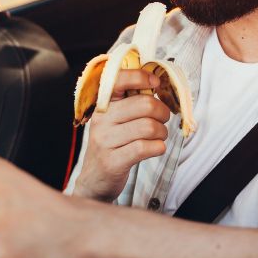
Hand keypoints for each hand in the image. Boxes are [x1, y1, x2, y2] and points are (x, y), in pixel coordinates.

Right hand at [73, 69, 170, 201]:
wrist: (95, 180)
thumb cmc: (113, 145)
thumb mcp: (115, 120)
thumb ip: (132, 102)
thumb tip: (157, 83)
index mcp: (103, 105)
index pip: (119, 80)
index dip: (141, 77)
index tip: (156, 83)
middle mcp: (101, 120)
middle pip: (145, 105)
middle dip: (162, 112)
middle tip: (163, 120)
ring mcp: (105, 141)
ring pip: (149, 127)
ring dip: (162, 132)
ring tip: (159, 136)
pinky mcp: (112, 161)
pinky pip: (145, 148)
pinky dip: (158, 147)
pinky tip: (155, 148)